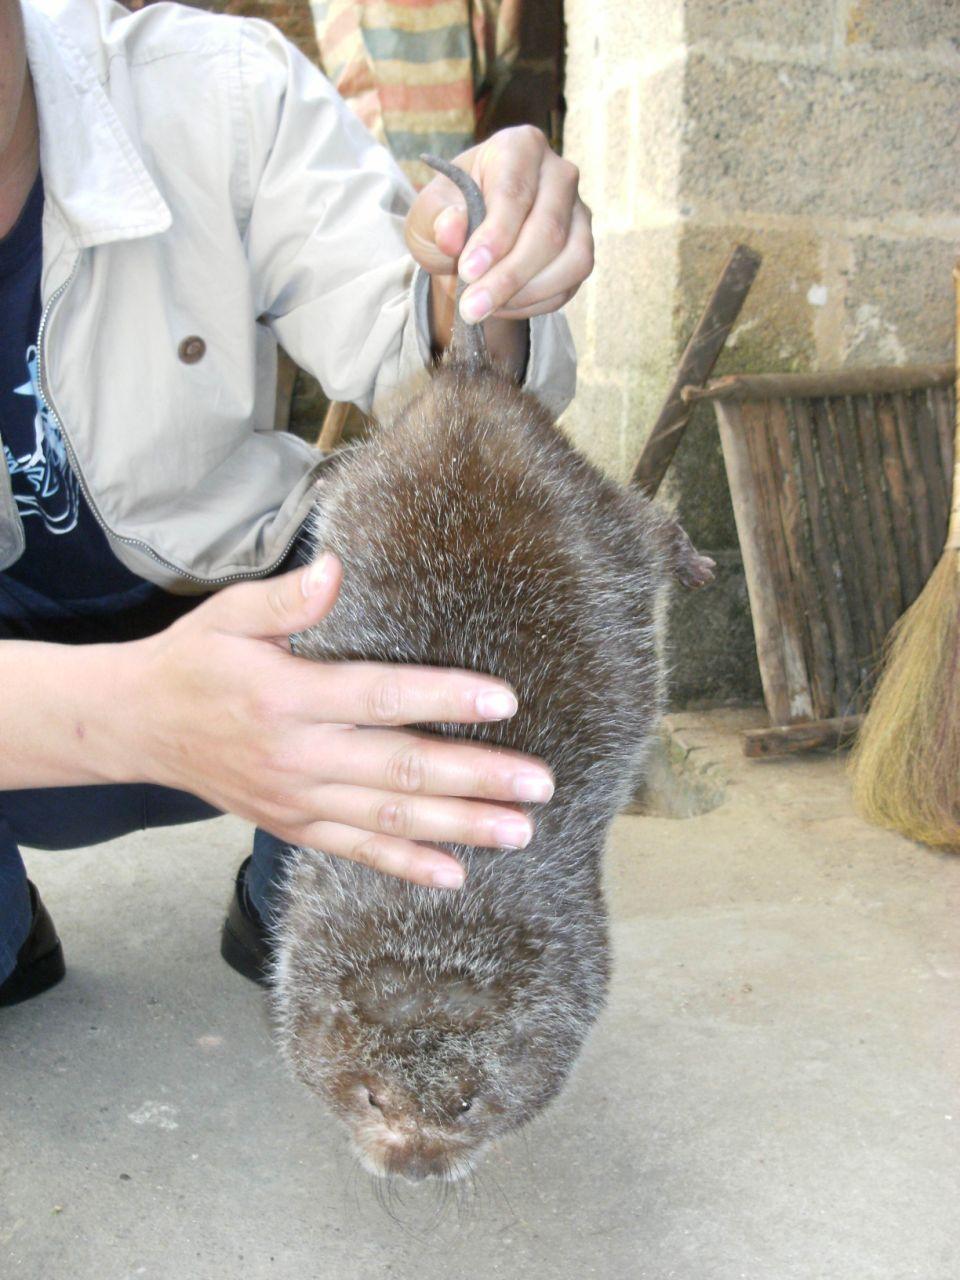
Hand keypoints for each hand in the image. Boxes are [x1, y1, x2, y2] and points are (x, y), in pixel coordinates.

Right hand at [124, 557, 553, 888]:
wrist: (138, 726)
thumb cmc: (195, 661)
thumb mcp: (228, 615)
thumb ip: (286, 598)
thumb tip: (337, 569)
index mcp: (288, 696)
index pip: (381, 698)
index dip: (444, 699)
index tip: (505, 701)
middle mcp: (298, 755)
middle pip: (401, 771)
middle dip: (476, 779)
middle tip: (539, 784)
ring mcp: (297, 799)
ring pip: (390, 820)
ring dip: (459, 828)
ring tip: (520, 832)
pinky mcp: (294, 825)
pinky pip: (356, 850)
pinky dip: (405, 866)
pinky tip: (454, 876)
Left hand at [404, 125, 592, 338]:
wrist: (468, 240)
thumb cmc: (448, 216)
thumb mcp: (427, 214)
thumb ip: (436, 219)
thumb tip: (451, 232)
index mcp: (519, 148)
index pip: (514, 193)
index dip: (494, 237)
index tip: (468, 271)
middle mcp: (559, 174)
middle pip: (548, 230)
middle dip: (508, 276)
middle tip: (471, 307)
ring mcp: (578, 212)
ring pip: (572, 259)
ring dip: (526, 293)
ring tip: (484, 308)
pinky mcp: (582, 248)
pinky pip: (571, 283)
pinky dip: (536, 302)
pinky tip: (502, 305)